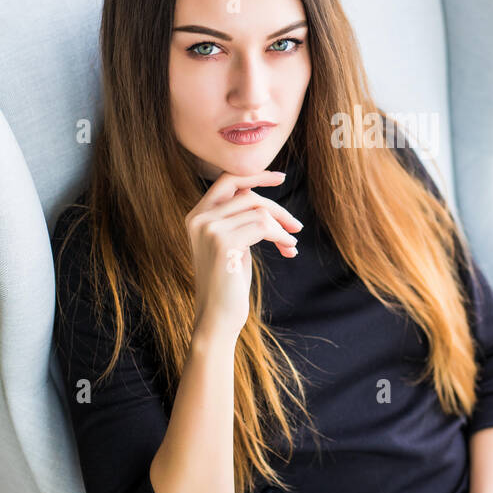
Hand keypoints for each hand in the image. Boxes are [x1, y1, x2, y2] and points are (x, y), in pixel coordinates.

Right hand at [186, 168, 302, 338]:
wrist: (217, 317)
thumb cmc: (227, 283)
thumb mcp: (231, 244)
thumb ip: (237, 219)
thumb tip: (259, 195)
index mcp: (196, 215)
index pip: (227, 180)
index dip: (256, 174)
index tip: (281, 177)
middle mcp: (199, 218)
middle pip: (249, 195)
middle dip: (277, 209)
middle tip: (296, 226)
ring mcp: (209, 229)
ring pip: (259, 211)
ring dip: (282, 227)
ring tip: (291, 244)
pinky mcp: (223, 243)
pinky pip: (263, 226)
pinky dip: (281, 236)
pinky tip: (289, 249)